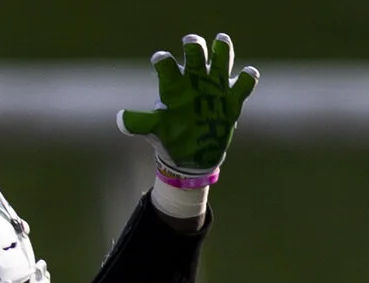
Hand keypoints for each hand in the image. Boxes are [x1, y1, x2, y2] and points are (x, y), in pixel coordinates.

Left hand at [118, 32, 256, 188]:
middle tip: (190, 43)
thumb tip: (121, 118)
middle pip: (195, 54)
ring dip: (222, 49)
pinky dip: (247, 77)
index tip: (160, 60)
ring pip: (221, 59)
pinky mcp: (232, 99)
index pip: (167, 65)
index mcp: (174, 85)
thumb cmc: (171, 138)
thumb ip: (140, 123)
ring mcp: (215, 87)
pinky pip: (244, 84)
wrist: (192, 156)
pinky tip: (247, 74)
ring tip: (221, 41)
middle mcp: (194, 80)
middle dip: (194, 46)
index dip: (163, 60)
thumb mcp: (154, 132)